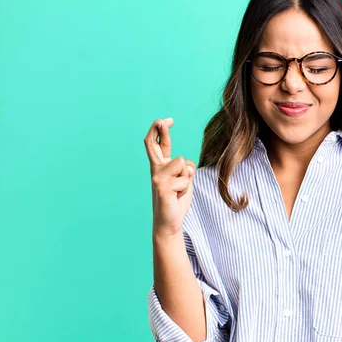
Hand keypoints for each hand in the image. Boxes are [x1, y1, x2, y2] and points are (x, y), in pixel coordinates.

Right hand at [144, 117, 195, 236]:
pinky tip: (177, 197)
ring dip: (188, 177)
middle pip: (153, 144)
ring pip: (183, 164)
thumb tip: (185, 163)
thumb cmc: (177, 200)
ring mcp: (157, 178)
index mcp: (161, 166)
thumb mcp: (185, 180)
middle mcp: (156, 169)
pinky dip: (186, 188)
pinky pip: (184, 178)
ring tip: (180, 190)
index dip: (162, 130)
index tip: (168, 120)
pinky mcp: (162, 187)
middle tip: (163, 120)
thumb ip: (185, 168)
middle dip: (159, 130)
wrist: (169, 221)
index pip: (158, 144)